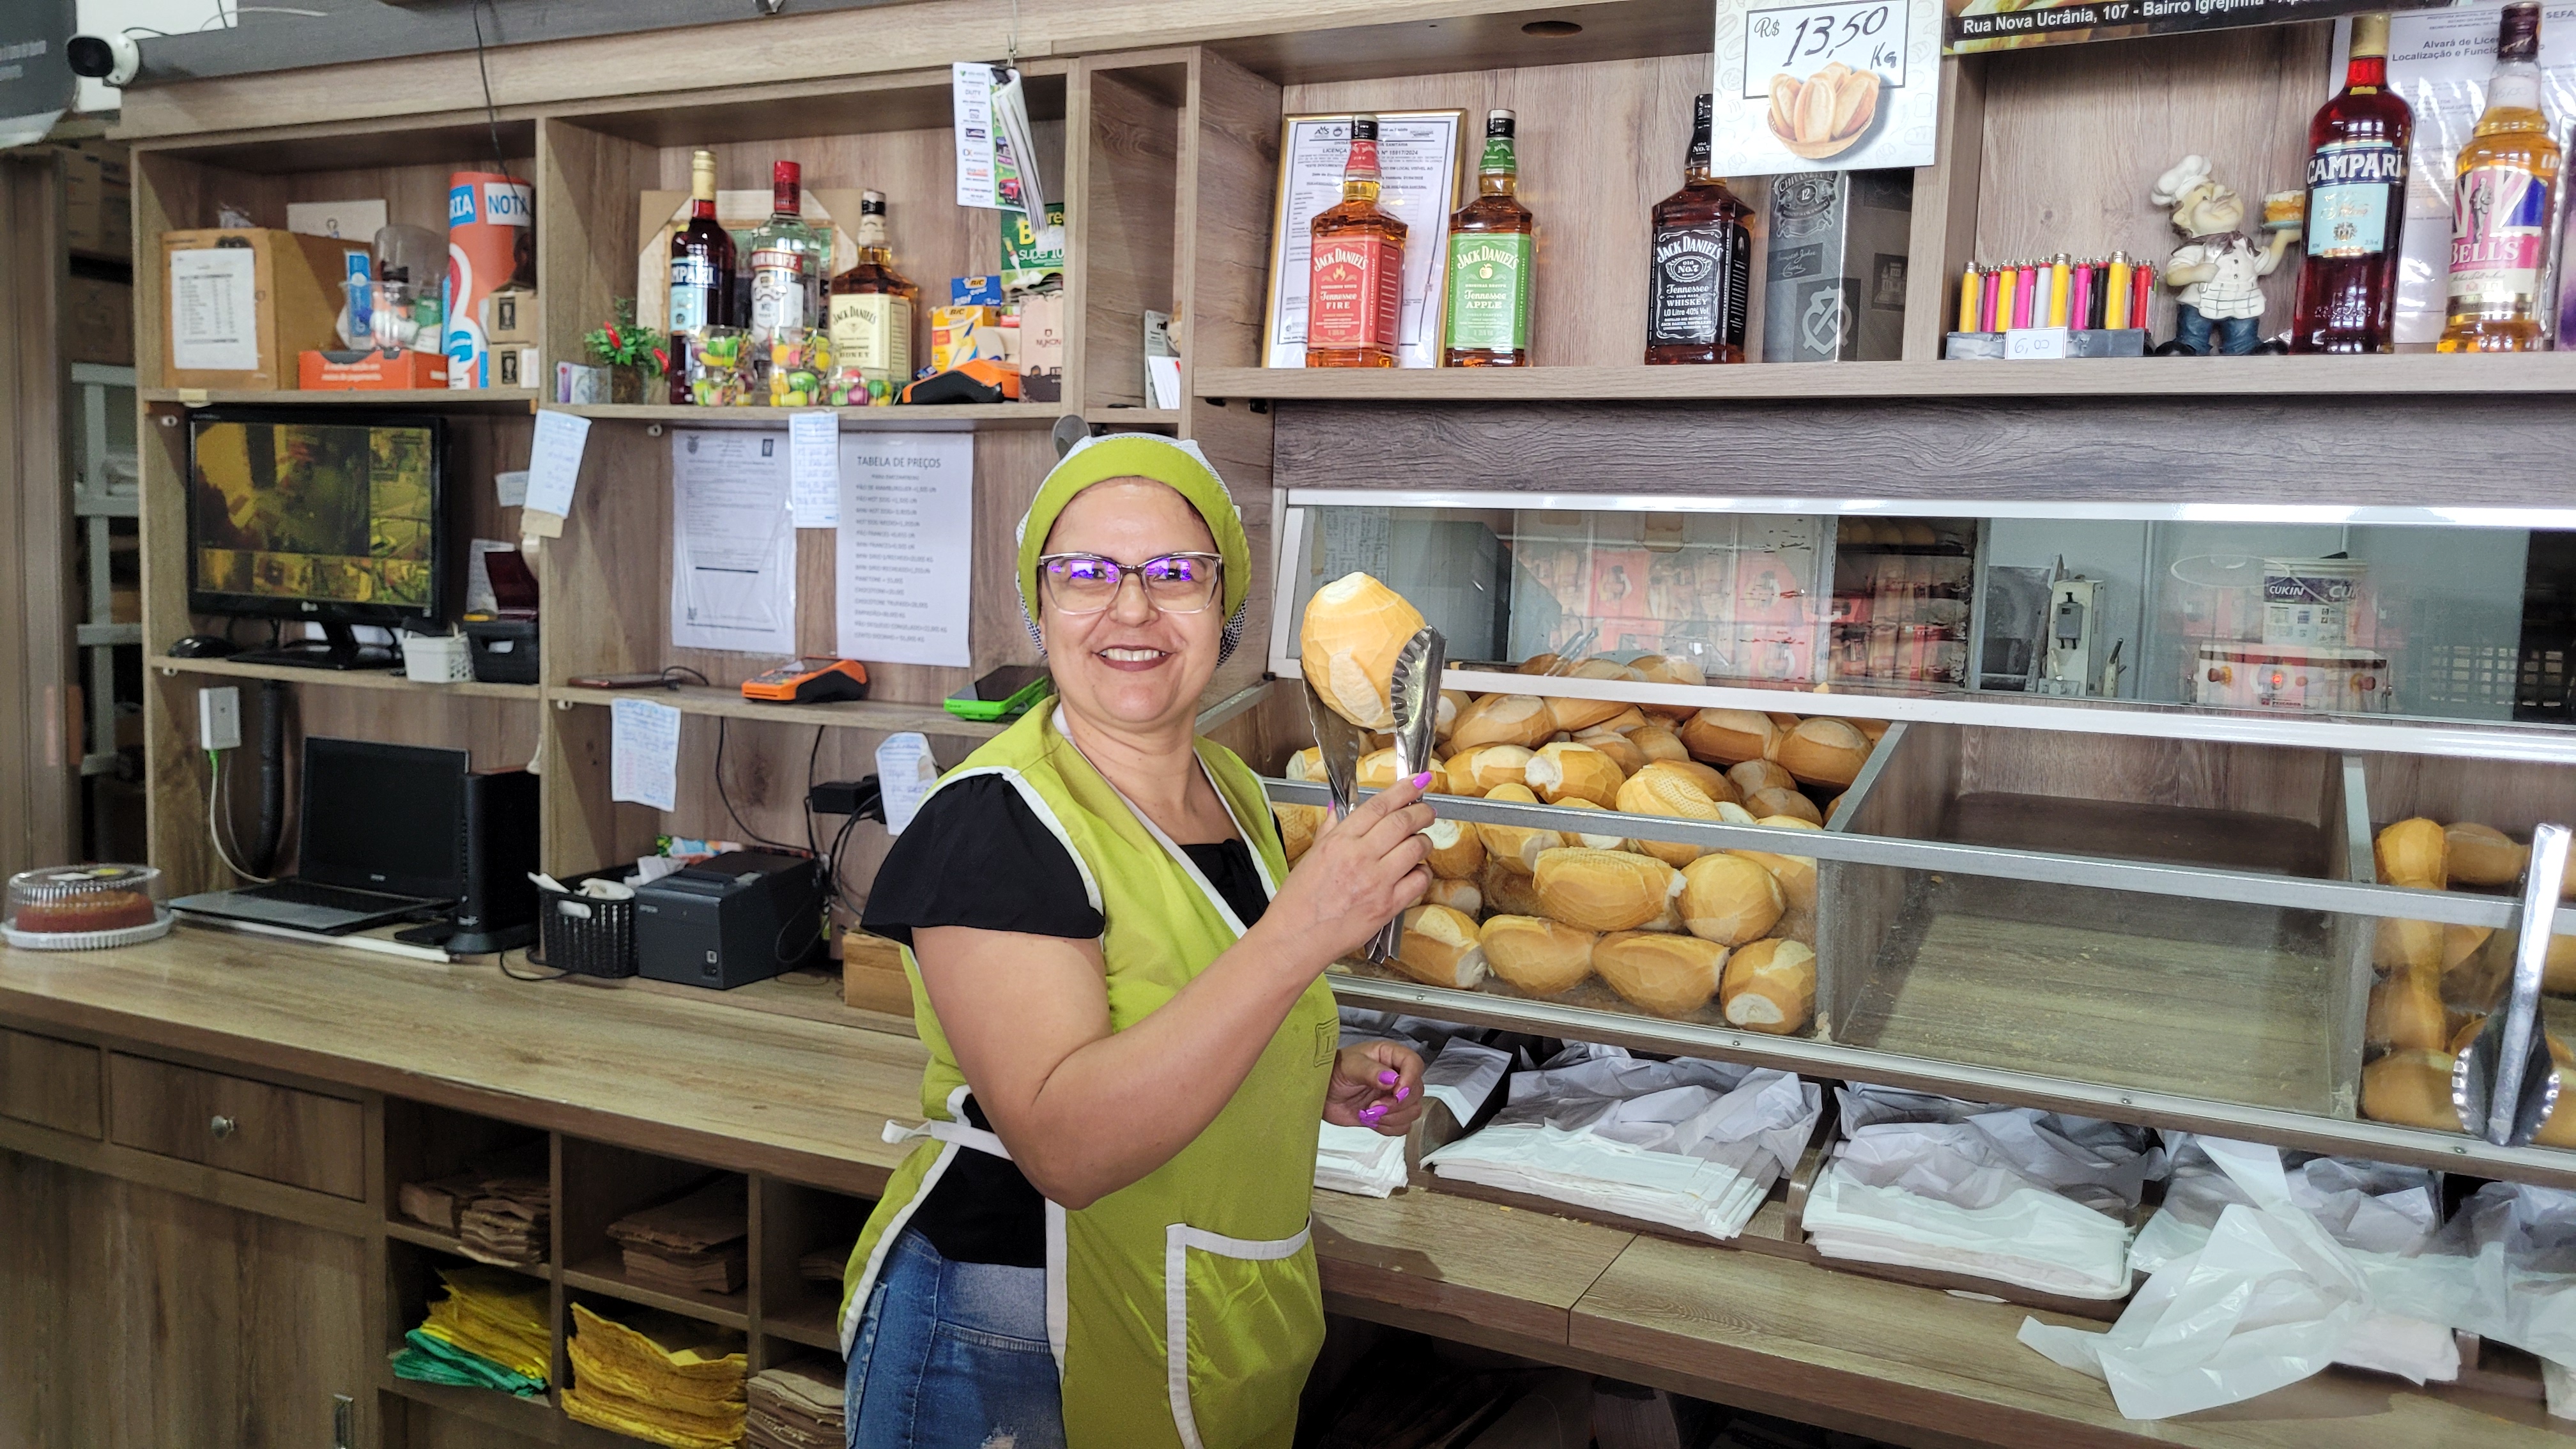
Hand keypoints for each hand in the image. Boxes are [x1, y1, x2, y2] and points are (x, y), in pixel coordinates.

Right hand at [1258, 773, 1434, 972]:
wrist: (1297, 937)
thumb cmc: (1299, 901)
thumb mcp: (1311, 855)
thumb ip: (1331, 829)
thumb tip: (1340, 807)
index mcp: (1339, 841)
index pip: (1379, 806)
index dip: (1403, 789)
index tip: (1417, 781)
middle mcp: (1360, 857)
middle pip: (1403, 822)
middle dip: (1421, 811)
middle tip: (1427, 810)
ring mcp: (1377, 882)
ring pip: (1416, 848)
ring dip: (1424, 841)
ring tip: (1421, 842)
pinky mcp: (1388, 906)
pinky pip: (1419, 881)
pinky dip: (1423, 872)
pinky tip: (1416, 872)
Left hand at [1326, 1041, 1424, 1135]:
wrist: (1320, 1094)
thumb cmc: (1332, 1072)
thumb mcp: (1349, 1066)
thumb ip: (1370, 1071)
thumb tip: (1392, 1079)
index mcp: (1389, 1056)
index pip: (1414, 1063)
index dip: (1410, 1079)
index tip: (1396, 1092)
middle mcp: (1396, 1075)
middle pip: (1416, 1091)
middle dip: (1396, 1104)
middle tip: (1374, 1106)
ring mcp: (1393, 1096)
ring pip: (1413, 1110)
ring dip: (1392, 1117)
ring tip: (1369, 1112)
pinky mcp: (1388, 1115)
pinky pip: (1402, 1126)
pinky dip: (1388, 1127)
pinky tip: (1371, 1120)